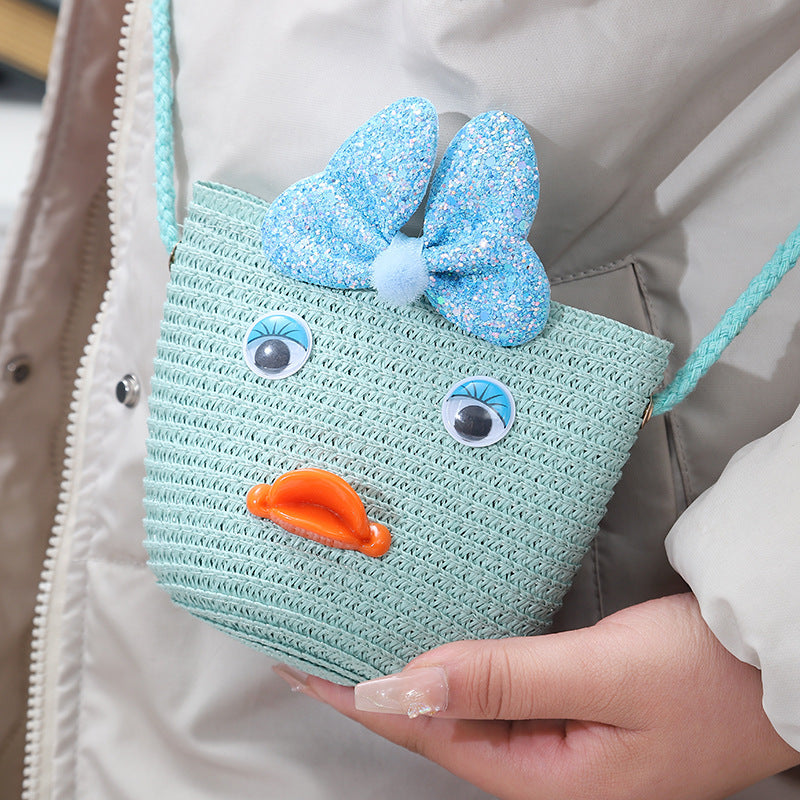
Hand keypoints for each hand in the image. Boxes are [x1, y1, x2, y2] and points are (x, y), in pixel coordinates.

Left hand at [276, 594, 799, 799]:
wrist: (775, 666)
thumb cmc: (703, 675)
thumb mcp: (602, 675)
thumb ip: (502, 679)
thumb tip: (404, 683)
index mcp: (544, 780)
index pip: (425, 732)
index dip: (359, 698)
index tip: (304, 664)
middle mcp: (541, 771)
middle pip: (435, 728)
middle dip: (372, 691)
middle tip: (316, 647)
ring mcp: (557, 745)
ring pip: (461, 710)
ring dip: (409, 677)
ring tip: (356, 645)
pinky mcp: (569, 714)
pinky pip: (492, 695)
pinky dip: (454, 668)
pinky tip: (434, 650)